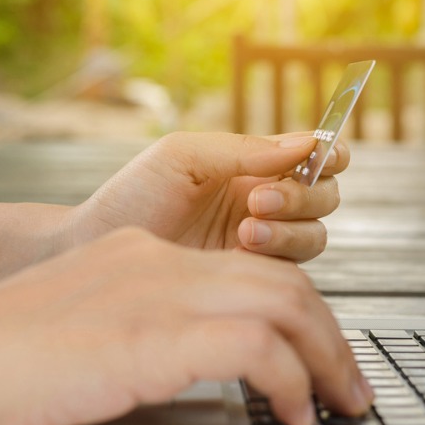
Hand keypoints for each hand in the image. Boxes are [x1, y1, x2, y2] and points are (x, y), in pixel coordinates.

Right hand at [0, 228, 371, 424]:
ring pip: (286, 305)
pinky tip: (293, 414)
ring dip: (327, 360)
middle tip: (351, 387)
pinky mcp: (150, 336)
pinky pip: (257, 348)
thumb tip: (182, 368)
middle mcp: (158, 263)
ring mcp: (156, 294)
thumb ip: (135, 332)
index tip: (318, 361)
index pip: (250, 272)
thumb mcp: (78, 329)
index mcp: (142, 257)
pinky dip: (291, 382)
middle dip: (332, 337)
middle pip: (284, 280)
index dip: (300, 316)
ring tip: (339, 405)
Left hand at [66, 132, 348, 261]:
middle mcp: (263, 204)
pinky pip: (290, 273)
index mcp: (253, 167)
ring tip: (245, 230)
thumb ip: (244, 149)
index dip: (329, 154)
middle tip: (258, 200)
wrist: (95, 253)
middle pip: (324, 199)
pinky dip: (274, 261)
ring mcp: (260, 245)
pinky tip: (239, 251)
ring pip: (313, 238)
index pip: (313, 157)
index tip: (322, 156)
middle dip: (301, 197)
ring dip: (288, 231)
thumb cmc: (132, 199)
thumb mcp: (184, 158)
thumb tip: (302, 142)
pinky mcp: (251, 281)